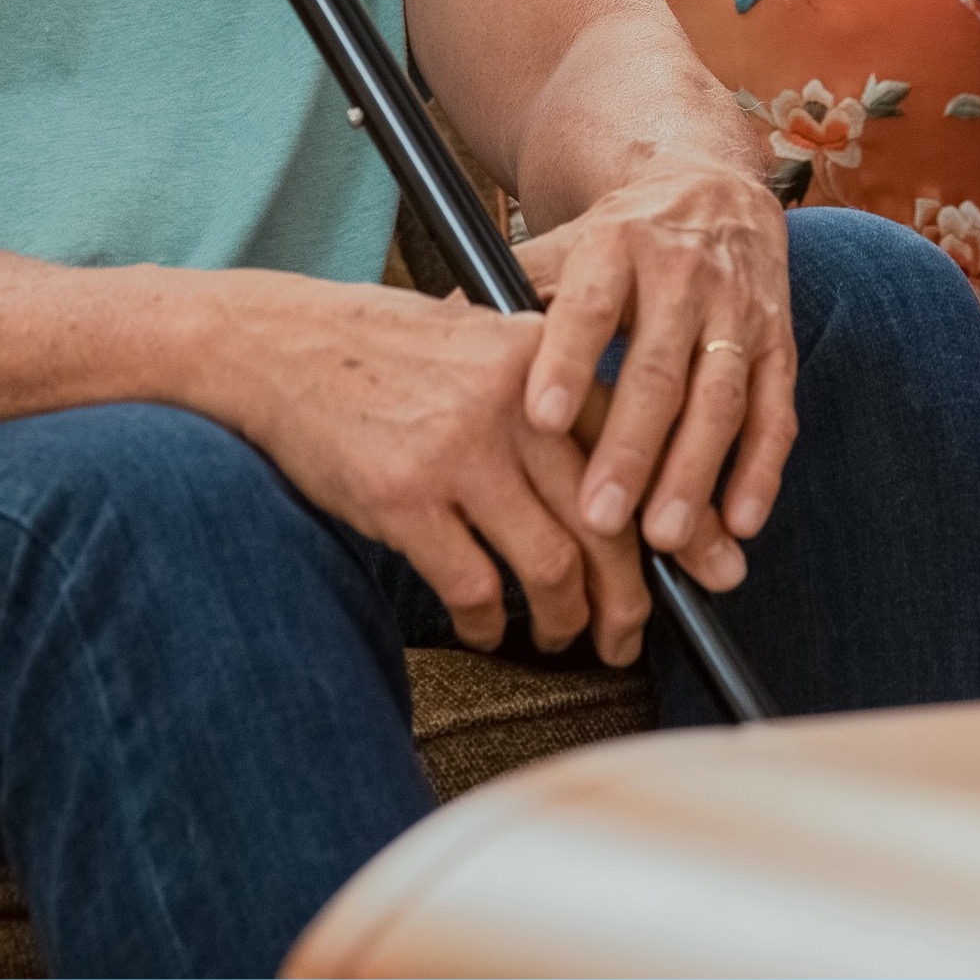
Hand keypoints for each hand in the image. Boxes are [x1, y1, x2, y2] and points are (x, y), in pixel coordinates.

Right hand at [216, 277, 651, 661]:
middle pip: (607, 521)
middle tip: (631, 633)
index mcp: (540, 361)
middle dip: (631, 596)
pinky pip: (473, 587)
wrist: (277, 344)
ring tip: (562, 636)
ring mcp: (457, 452)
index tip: (703, 564)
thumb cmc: (379, 348)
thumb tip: (614, 473)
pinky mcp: (403, 498)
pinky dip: (488, 624)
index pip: (637, 449)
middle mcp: (512, 405)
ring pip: (551, 565)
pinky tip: (485, 629)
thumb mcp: (479, 342)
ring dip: (566, 619)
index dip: (677, 519)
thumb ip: (545, 393)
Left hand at [514, 159, 794, 589]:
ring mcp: (737, 312)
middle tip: (599, 519)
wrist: (712, 191)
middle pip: (656, 369)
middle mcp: (682, 276)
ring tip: (667, 539)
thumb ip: (511, 296)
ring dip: (695, 472)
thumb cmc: (619, 240)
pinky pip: (776, 411)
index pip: (588, 308)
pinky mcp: (779, 343)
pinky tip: (740, 522)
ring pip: (719, 398)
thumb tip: (435, 334)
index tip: (541, 420)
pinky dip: (762, 469)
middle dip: (631, 448)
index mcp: (614, 249)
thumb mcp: (563, 247)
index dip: (568, 362)